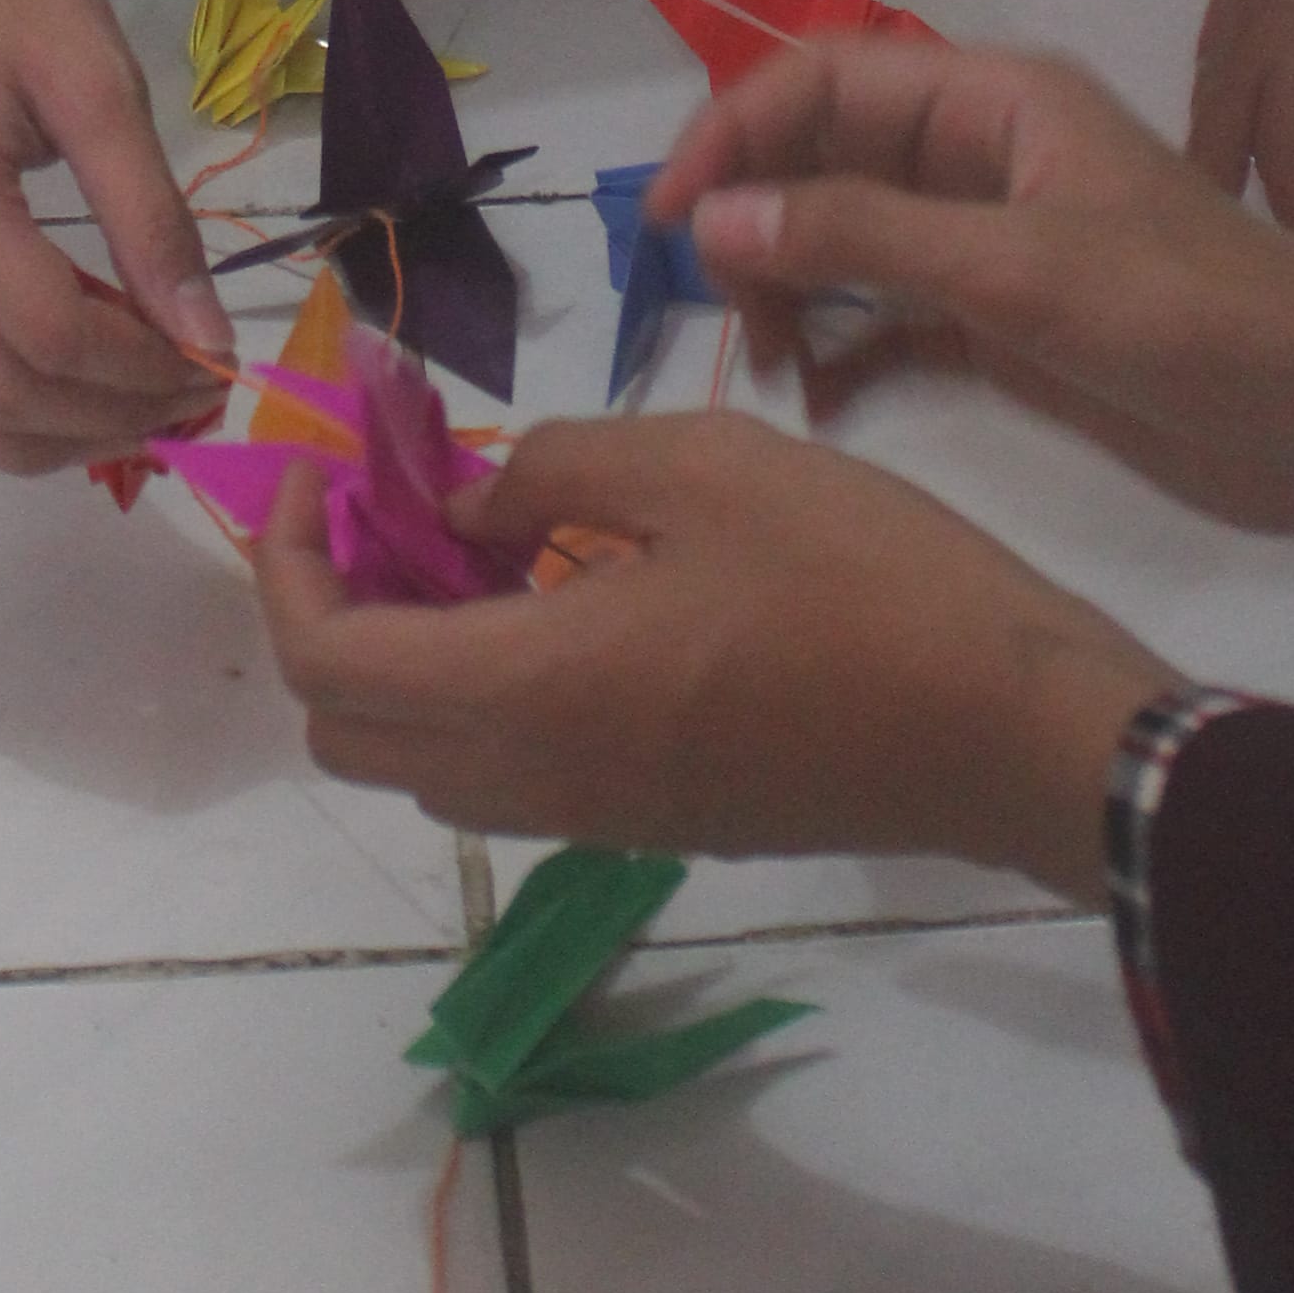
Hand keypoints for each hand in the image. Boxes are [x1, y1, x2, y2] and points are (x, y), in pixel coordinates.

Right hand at [0, 0, 237, 473]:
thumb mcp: (101, 81)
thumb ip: (151, 218)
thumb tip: (205, 337)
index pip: (51, 335)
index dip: (145, 371)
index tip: (216, 367)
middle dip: (105, 416)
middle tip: (184, 399)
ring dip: (31, 441)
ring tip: (117, 417)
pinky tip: (25, 400)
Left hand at [252, 408, 1174, 890]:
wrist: (1006, 731)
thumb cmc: (861, 579)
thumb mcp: (702, 466)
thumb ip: (551, 470)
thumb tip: (459, 505)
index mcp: (526, 690)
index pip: (323, 658)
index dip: (287, 560)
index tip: (325, 467)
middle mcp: (535, 781)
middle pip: (349, 732)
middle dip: (332, 612)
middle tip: (392, 504)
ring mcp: (596, 819)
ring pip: (426, 765)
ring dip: (408, 658)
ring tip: (477, 540)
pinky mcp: (653, 826)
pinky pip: (510, 775)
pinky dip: (484, 691)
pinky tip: (564, 595)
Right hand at [661, 36, 1293, 539]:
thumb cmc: (1192, 318)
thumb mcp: (1017, 270)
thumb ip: (862, 236)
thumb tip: (710, 216)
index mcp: (993, 103)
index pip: (822, 81)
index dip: (733, 133)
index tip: (667, 220)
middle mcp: (980, 161)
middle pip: (820, 160)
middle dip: (755, 225)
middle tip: (729, 320)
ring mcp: (989, 247)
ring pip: (844, 243)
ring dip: (790, 295)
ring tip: (771, 371)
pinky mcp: (1004, 329)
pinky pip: (887, 321)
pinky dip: (841, 354)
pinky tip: (818, 404)